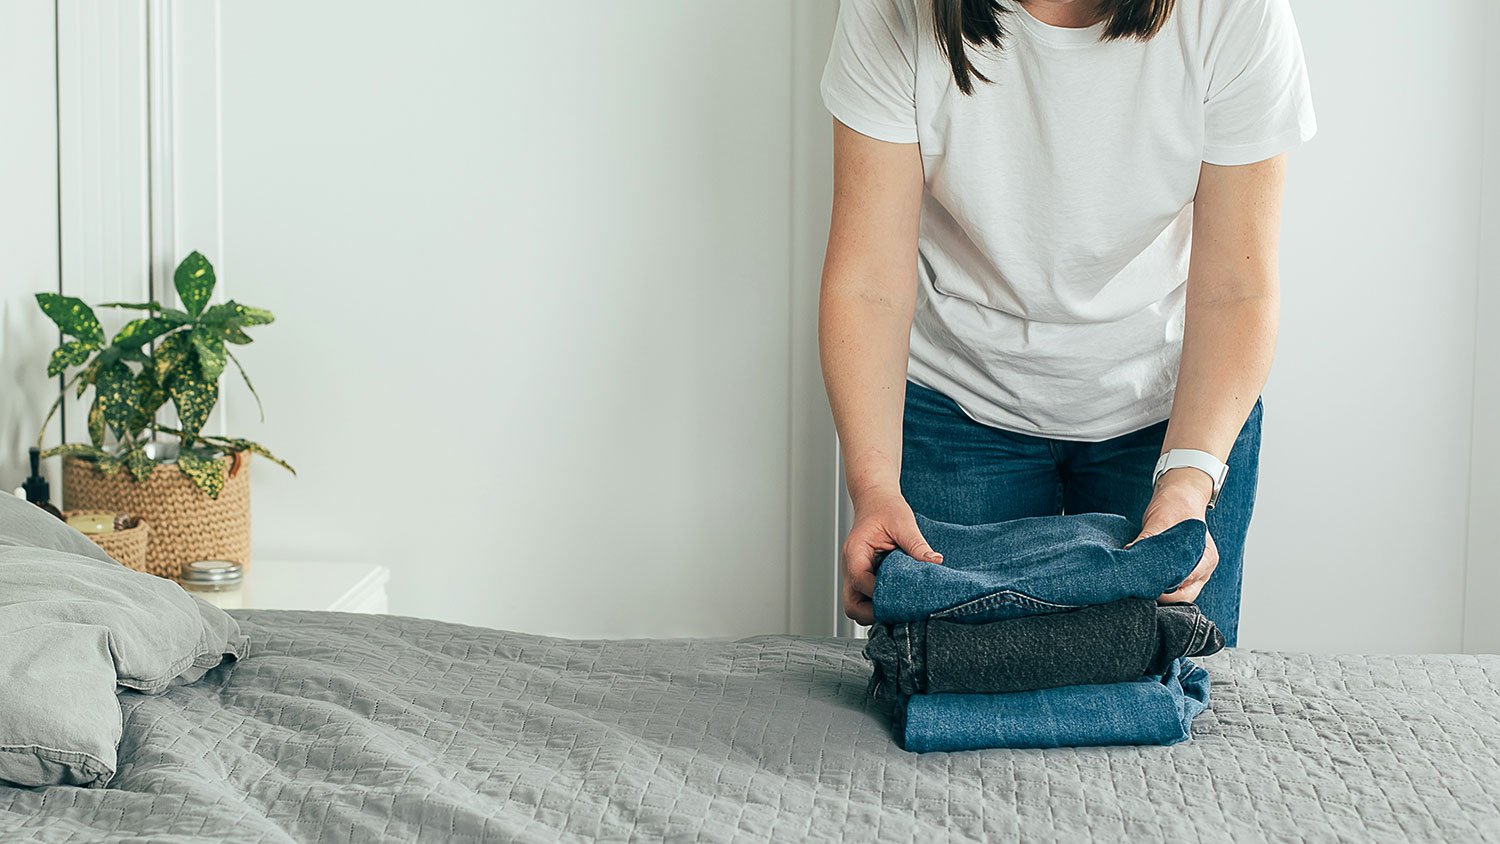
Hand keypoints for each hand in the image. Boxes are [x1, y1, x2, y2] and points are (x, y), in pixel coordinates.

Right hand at [841, 490, 941, 624]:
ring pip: (856, 606)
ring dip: (874, 611)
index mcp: (855, 552)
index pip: (860, 582)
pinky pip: (864, 599)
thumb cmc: (885, 508)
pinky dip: (877, 604)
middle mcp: (850, 566)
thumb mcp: (904, 523)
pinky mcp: (863, 577)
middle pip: (851, 605)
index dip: (880, 595)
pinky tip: (897, 600)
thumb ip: (917, 545)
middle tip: (899, 612)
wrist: (876, 499)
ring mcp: (854, 574)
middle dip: (873, 613)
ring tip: (900, 607)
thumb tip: (935, 562)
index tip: (902, 598)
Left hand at [1132, 468, 1217, 603]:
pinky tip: (1145, 582)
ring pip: (1179, 594)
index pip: (1187, 581)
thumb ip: (1148, 538)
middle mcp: (1204, 568)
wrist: (1179, 495)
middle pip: (1185, 595)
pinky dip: (1160, 586)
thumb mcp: (1160, 520)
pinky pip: (1173, 586)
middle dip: (1163, 594)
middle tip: (1139, 589)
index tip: (1145, 584)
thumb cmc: (1175, 506)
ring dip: (1161, 592)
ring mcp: (1196, 572)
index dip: (1165, 586)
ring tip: (1141, 587)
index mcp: (1207, 557)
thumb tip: (1130, 552)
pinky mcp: (1184, 571)